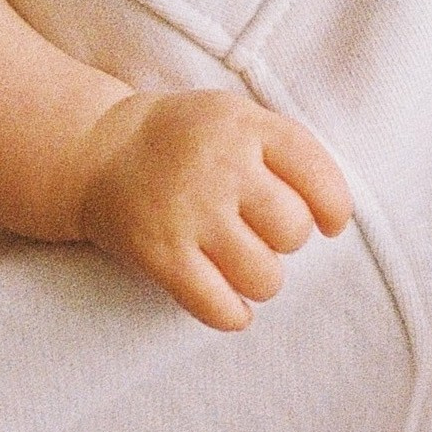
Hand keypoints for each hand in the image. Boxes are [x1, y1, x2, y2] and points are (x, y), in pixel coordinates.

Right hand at [72, 88, 352, 330]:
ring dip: (261, 279)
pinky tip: (229, 302)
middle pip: (293, 230)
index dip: (333, 208)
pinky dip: (232, 314)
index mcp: (246, 125)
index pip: (317, 174)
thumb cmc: (185, 140)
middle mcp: (220, 166)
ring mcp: (189, 211)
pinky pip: (219, 307)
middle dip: (285, 240)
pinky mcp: (161, 254)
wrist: (98, 151)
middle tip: (260, 231)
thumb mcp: (235, 117)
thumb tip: (334, 217)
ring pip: (265, 277)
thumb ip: (284, 150)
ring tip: (240, 262)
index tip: (328, 223)